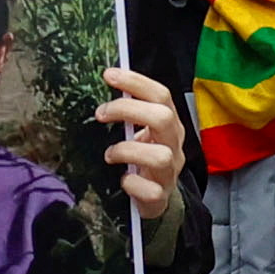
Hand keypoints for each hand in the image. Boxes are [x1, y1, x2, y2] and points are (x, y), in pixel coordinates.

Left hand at [96, 66, 186, 222]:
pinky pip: (150, 190)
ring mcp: (170, 172)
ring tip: (109, 154)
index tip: (109, 74)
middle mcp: (174, 145)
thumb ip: (130, 114)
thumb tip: (108, 84)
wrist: (154, 198)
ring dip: (127, 150)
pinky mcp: (160, 197)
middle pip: (163, 117)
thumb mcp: (140, 133)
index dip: (136, 82)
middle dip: (128, 109)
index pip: (161, 95)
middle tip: (101, 113)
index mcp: (169, 125)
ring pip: (159, 156)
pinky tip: (123, 180)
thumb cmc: (142, 160)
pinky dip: (132, 184)